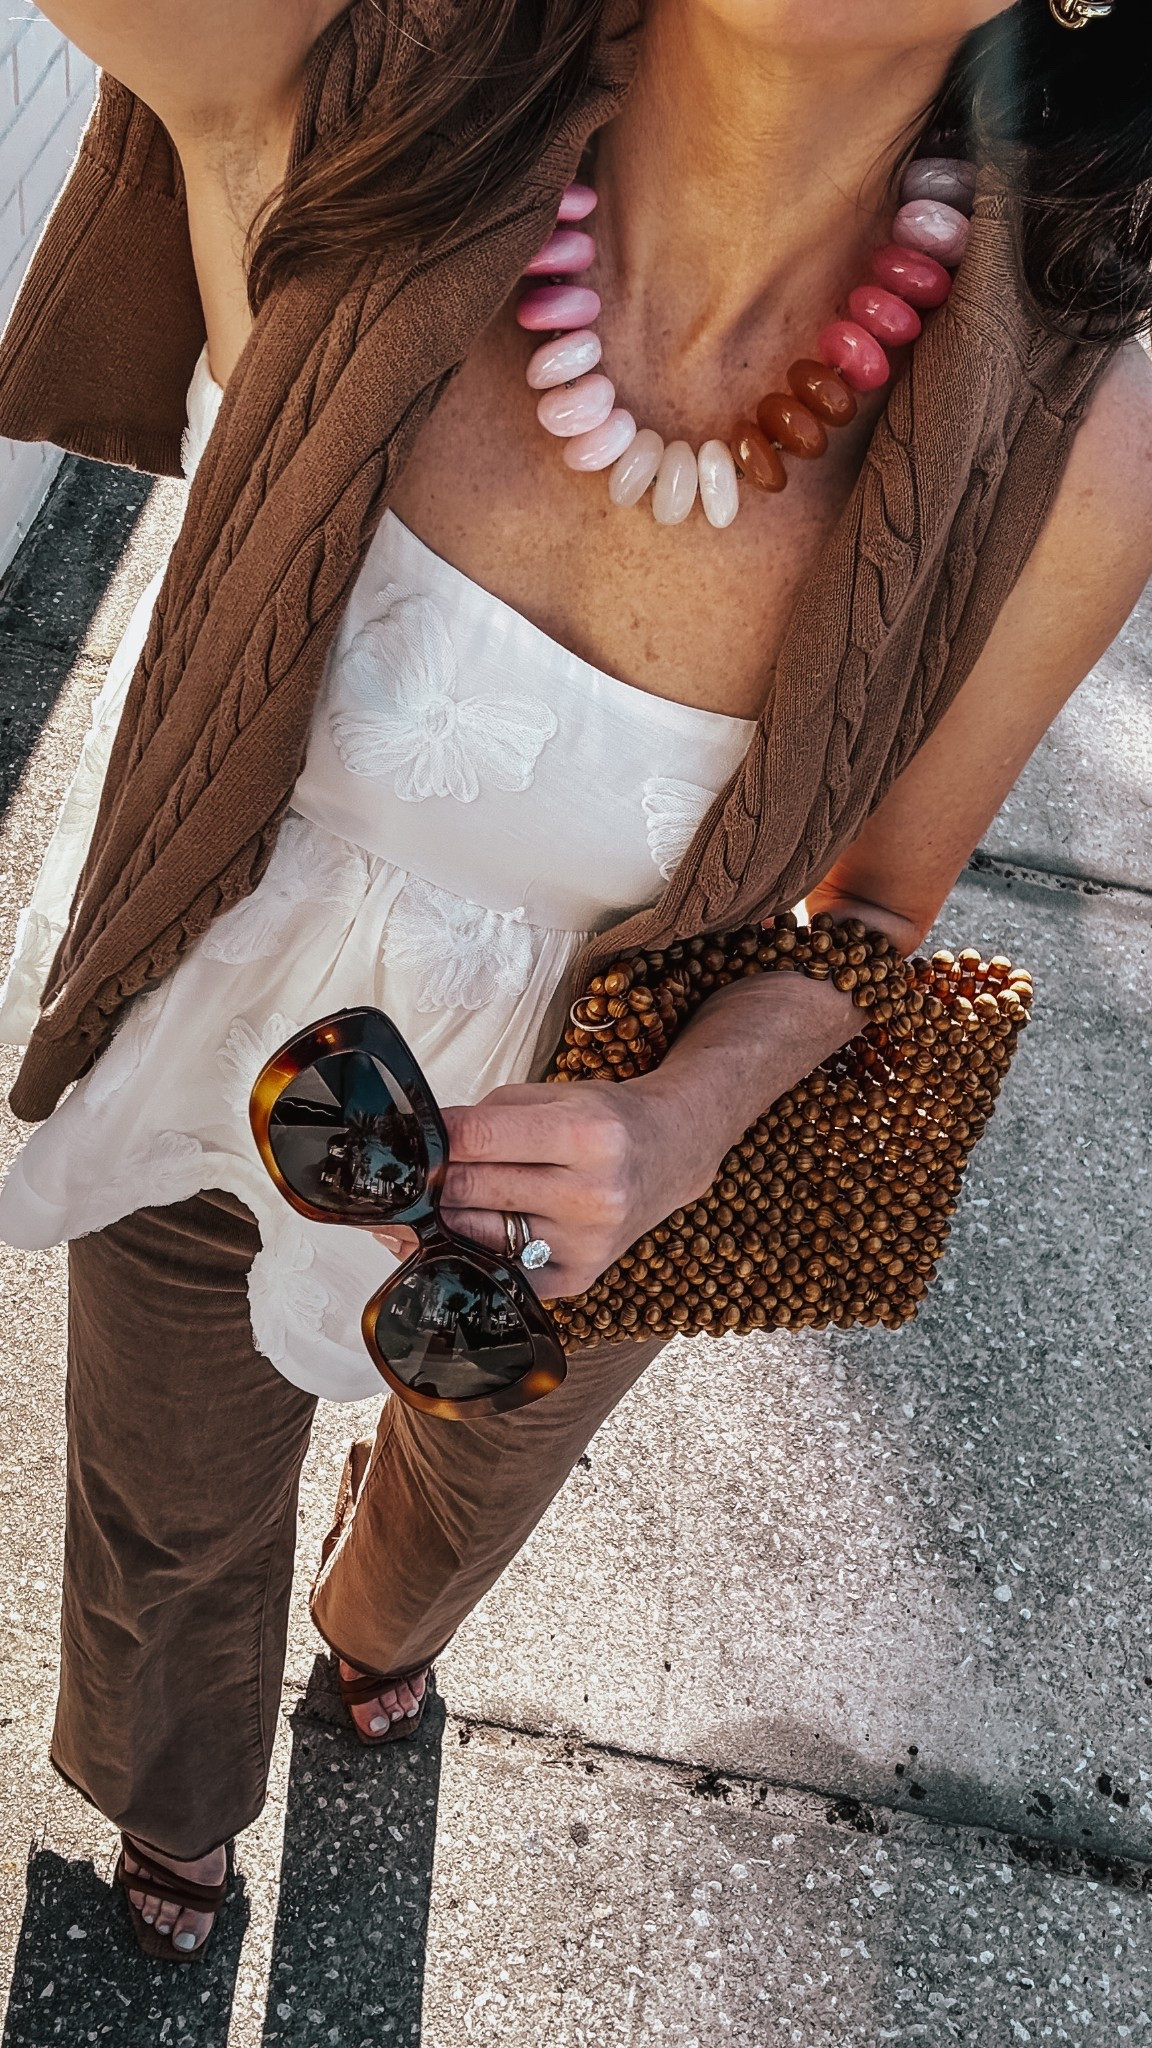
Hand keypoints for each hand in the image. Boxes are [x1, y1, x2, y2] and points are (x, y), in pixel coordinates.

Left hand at [370, 971, 860, 1299]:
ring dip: (436, 1222)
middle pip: (469, 1190)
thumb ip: (486, 1118)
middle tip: (391, 1176)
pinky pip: (500, 1276)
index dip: (428, 1139)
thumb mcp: (552, 1096)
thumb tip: (418, 1148)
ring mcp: (586, 1244)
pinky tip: (447, 1241)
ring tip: (412, 1207)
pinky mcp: (579, 1279)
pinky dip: (467, 1259)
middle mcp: (590, 1195)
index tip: (396, 1138)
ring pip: (475, 1237)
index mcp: (585, 1135)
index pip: (477, 1138)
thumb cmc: (603, 1119)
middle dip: (425, 1181)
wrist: (670, 1154)